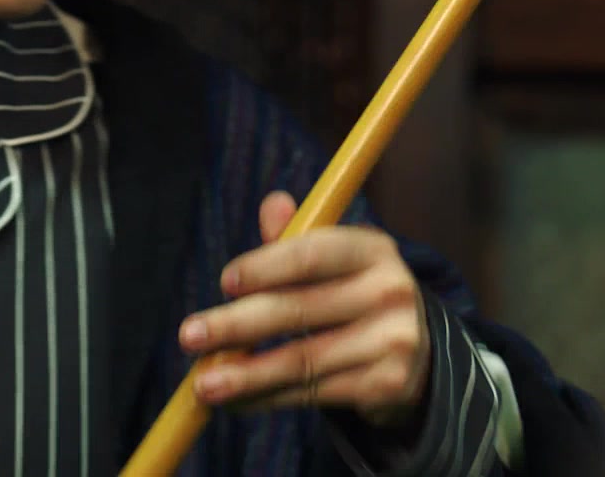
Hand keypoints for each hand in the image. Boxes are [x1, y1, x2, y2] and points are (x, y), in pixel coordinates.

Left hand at [177, 191, 430, 427]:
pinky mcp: (387, 385)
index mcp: (372, 249)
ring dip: (244, 375)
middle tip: (188, 336)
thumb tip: (273, 203)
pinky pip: (313, 393)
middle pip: (299, 309)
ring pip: (302, 360)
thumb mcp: (334, 262)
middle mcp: (389, 291)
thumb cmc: (354, 296)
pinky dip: (267, 399)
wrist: (416, 353)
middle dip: (235, 325)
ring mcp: (392, 341)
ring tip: (202, 385)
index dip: (265, 266)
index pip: (312, 254)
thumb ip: (296, 238)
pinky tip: (235, 401)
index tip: (224, 282)